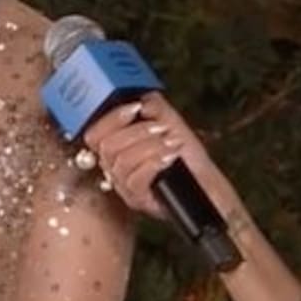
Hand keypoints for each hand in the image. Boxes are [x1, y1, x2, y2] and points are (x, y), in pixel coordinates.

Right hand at [81, 93, 224, 219]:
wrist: (206, 182)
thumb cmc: (186, 155)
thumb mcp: (169, 121)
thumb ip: (152, 105)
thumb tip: (140, 100)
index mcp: (117, 148)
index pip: (95, 134)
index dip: (112, 118)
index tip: (136, 108)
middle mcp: (116, 169)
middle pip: (107, 147)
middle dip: (137, 132)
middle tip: (161, 129)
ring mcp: (125, 187)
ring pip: (121, 162)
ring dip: (150, 147)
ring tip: (171, 144)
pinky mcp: (139, 200)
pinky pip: (135, 180)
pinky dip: (154, 163)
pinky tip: (170, 158)